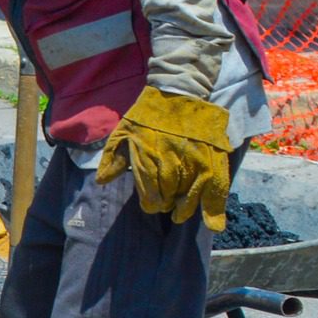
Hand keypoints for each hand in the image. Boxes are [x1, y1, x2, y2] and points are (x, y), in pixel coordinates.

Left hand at [95, 84, 231, 230]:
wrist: (177, 93)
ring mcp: (194, 160)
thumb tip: (102, 181)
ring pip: (190, 195)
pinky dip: (215, 208)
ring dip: (185, 207)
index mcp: (147, 155)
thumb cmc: (147, 115)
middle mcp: (171, 160)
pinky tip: (213, 224)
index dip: (150, 203)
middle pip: (169, 196)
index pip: (149, 192)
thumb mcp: (123, 131)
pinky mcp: (214, 158)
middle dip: (166, 204)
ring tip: (180, 210)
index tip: (151, 205)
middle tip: (165, 204)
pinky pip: (216, 188)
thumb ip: (113, 157)